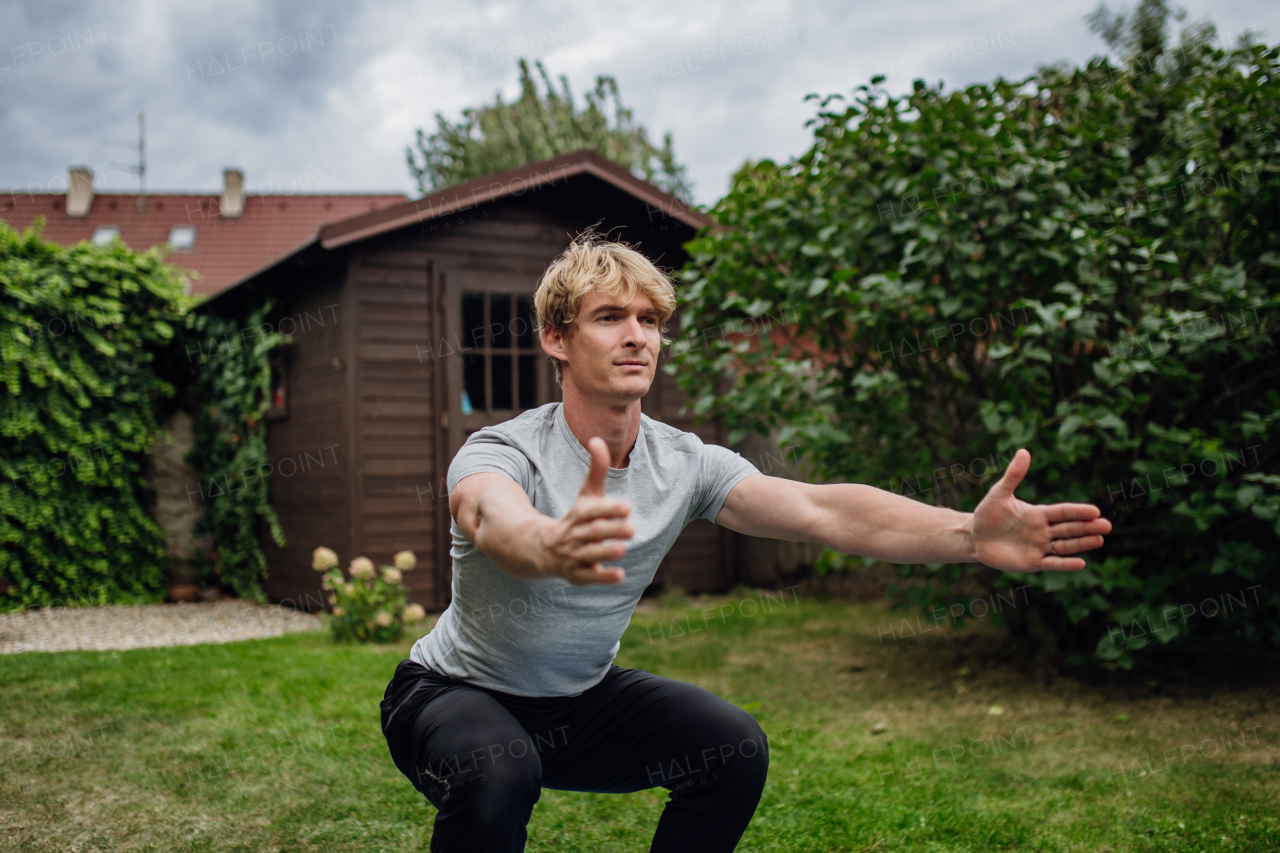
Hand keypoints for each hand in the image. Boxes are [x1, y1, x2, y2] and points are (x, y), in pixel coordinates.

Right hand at [535, 436, 631, 585]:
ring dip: (606, 553)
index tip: (626, 508)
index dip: (608, 509)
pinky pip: (590, 577)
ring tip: (622, 549)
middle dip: (612, 530)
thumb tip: (597, 439)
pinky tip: (620, 575)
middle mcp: (576, 535)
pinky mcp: (578, 575)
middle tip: (631, 529)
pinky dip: (603, 577)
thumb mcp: (586, 494)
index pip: (592, 511)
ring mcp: (575, 556)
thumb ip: (596, 469)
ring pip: (591, 555)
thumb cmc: (576, 518)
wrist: (544, 548)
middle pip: (594, 533)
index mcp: (579, 515)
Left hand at [969, 449, 1111, 571]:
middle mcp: (1043, 531)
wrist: (974, 536)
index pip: (1063, 512)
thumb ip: (1013, 475)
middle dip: (1087, 527)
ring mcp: (1039, 547)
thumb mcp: (999, 493)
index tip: (1095, 511)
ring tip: (1100, 541)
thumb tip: (1024, 451)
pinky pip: (1052, 564)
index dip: (1078, 512)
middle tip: (1106, 526)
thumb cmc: (987, 513)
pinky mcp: (1032, 563)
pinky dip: (1066, 564)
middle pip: (1069, 529)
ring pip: (1065, 546)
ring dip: (1082, 544)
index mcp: (1038, 514)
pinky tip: (1081, 563)